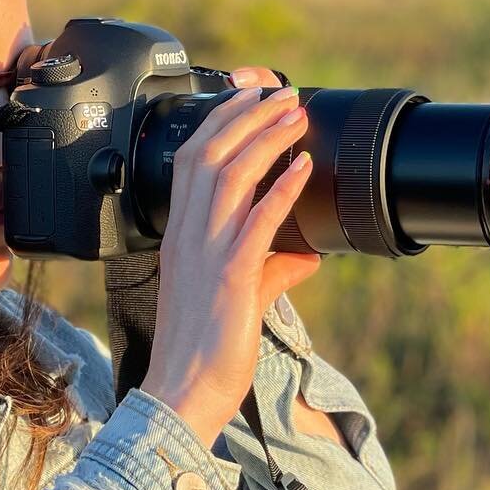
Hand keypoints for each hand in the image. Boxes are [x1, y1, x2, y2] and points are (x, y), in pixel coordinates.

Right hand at [138, 63, 320, 448]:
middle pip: (208, 154)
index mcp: (181, 238)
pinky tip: (302, 168)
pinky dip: (280, 190)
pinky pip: (254, 223)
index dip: (220, 123)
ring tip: (296, 116)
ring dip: (266, 139)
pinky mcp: (230, 279)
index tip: (251, 99)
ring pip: (228, 176)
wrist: (183, 395)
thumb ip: (272, 269)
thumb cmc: (205, 352)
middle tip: (281, 94)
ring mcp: (205, 256)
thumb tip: (308, 253)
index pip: (192, 162)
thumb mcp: (240, 300)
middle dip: (245, 116)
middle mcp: (187, 238)